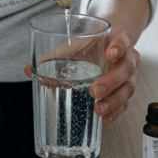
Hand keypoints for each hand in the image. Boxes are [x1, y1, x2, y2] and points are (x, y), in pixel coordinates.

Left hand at [23, 25, 140, 125]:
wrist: (108, 46)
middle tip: (94, 91)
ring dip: (113, 100)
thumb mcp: (75, 46)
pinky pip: (125, 102)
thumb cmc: (90, 45)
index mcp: (117, 39)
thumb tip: (28, 70)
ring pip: (128, 88)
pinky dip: (116, 111)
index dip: (119, 46)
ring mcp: (129, 74)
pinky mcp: (126, 90)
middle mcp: (127, 56)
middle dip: (111, 81)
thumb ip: (54, 57)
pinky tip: (105, 119)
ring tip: (98, 109)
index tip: (110, 54)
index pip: (123, 39)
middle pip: (125, 68)